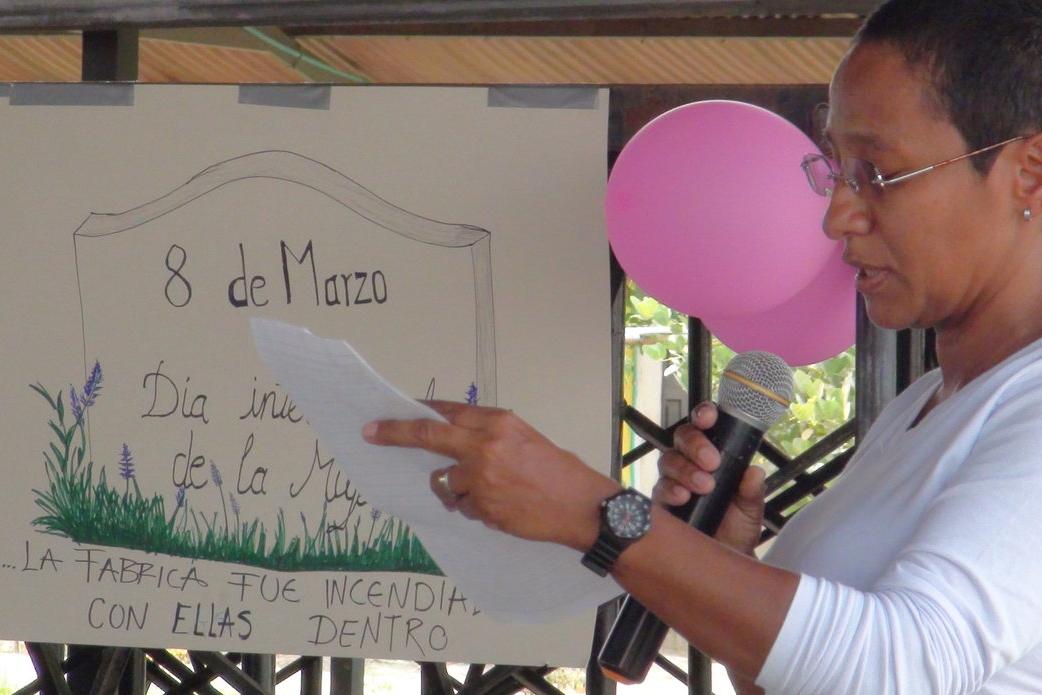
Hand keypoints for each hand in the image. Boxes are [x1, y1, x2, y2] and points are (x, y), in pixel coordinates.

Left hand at [362, 400, 619, 549]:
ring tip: (491, 494)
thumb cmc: (559, 472)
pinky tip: (501, 508)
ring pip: (444, 481)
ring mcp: (481, 477)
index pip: (447, 411)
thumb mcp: (525, 439)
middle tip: (371, 433)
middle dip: (395, 433)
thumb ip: (489, 436)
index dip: (417, 412)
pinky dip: (475, 509)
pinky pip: (463, 507)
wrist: (582, 507)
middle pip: (428, 435)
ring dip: (457, 489)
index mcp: (498, 422)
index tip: (393, 414)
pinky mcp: (482, 506)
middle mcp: (485, 444)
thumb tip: (452, 440)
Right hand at [652, 402, 766, 555]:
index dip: (704, 416)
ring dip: (685, 469)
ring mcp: (672, 480)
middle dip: (695, 445)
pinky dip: (670, 490)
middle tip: (712, 462)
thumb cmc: (736, 531)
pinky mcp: (660, 501)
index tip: (709, 418)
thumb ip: (752, 491)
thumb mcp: (751, 510)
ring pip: (668, 460)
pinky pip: (658, 488)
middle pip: (682, 438)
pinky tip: (682, 497)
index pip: (705, 426)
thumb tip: (754, 472)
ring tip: (703, 486)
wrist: (723, 563)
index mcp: (713, 455)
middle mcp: (690, 463)